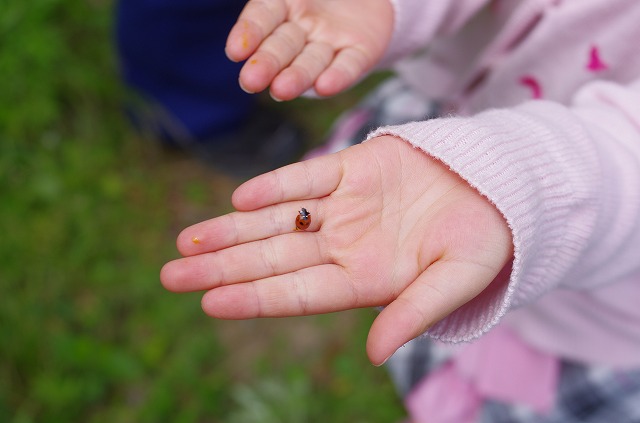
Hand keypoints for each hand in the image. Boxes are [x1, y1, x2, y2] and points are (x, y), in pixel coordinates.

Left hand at [160, 136, 512, 364]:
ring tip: (187, 238)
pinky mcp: (353, 168)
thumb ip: (415, 313)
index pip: (297, 293)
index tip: (209, 302)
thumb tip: (378, 354)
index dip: (254, 298)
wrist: (497, 191)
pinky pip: (307, 178)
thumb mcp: (456, 281)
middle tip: (172, 274)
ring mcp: (344, 207)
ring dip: (232, 228)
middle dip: (222, 266)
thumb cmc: (482, 244)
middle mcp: (343, 246)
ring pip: (276, 219)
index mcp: (363, 280)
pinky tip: (241, 197)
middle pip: (272, 259)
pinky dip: (276, 186)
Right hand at [226, 0, 393, 100]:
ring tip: (281, 90)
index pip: (263, 17)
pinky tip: (325, 86)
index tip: (234, 51)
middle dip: (267, 63)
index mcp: (283, 5)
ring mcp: (330, 44)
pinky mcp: (361, 53)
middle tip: (251, 81)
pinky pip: (349, 65)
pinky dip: (338, 76)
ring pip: (311, 62)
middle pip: (283, 47)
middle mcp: (303, 30)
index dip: (249, 33)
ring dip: (296, 76)